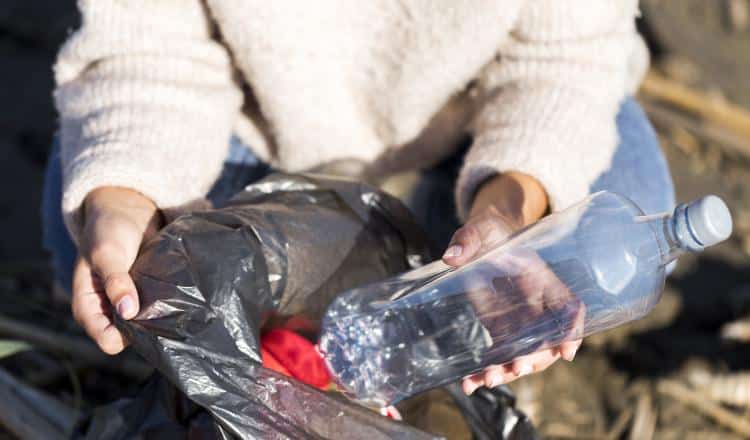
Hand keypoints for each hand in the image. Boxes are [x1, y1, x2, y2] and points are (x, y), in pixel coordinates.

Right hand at [71, 187, 162, 353]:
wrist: (125, 212)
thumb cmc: (107, 230)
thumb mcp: (107, 253)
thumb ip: (116, 282)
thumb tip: (129, 311)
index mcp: (88, 309)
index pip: (108, 341)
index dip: (127, 334)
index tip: (147, 316)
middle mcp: (108, 313)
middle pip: (130, 339)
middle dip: (146, 328)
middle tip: (166, 309)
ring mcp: (129, 306)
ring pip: (147, 328)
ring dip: (160, 318)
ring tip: (175, 302)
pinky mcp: (147, 297)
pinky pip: (159, 313)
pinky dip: (168, 307)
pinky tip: (179, 298)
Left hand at [444, 173, 582, 393]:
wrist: (483, 237)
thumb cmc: (489, 230)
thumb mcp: (479, 228)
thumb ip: (467, 239)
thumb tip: (452, 256)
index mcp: (539, 278)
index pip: (568, 306)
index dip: (571, 330)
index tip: (565, 352)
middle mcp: (534, 303)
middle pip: (545, 339)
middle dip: (533, 358)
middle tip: (514, 369)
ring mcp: (517, 318)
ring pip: (521, 352)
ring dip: (507, 370)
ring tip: (485, 380)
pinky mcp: (499, 326)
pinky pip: (497, 354)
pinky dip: (484, 370)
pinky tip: (468, 384)